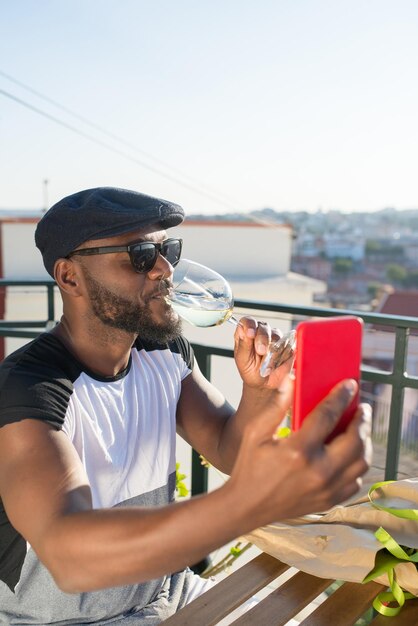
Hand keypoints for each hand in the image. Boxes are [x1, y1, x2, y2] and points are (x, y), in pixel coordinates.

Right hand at [226, 378, 371, 528]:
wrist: (245, 506)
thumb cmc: (249, 466)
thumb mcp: (256, 432)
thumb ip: (277, 405)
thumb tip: (291, 380)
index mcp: (298, 450)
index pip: (328, 415)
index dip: (341, 396)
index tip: (349, 384)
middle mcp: (318, 471)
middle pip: (355, 439)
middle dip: (363, 419)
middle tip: (362, 408)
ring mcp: (327, 489)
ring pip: (362, 461)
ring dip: (365, 441)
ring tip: (360, 428)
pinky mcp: (329, 501)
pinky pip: (356, 481)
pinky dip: (358, 464)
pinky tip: (351, 453)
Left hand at [233, 316, 291, 388]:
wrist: (264, 384)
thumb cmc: (250, 370)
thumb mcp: (242, 359)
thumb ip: (243, 344)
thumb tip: (243, 330)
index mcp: (247, 333)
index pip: (248, 321)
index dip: (249, 325)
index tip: (250, 333)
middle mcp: (260, 332)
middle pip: (263, 326)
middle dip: (262, 339)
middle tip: (261, 352)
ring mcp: (275, 338)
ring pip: (276, 334)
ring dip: (272, 349)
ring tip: (267, 363)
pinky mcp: (287, 345)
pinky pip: (287, 344)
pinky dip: (282, 353)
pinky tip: (277, 362)